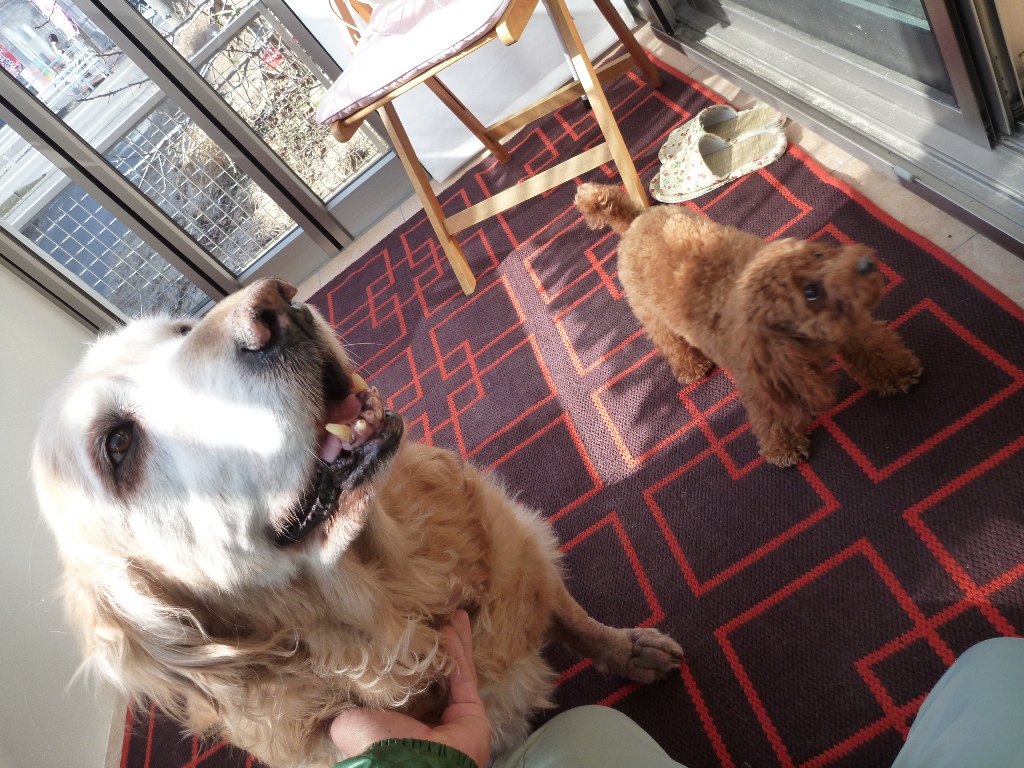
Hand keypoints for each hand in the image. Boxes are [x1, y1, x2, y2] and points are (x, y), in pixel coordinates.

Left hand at [330, 610, 491, 767]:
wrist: (411, 765)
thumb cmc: (376, 745)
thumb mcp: (348, 722)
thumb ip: (347, 705)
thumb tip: (337, 693)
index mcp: (398, 724)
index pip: (403, 687)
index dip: (403, 662)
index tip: (399, 636)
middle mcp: (427, 720)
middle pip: (432, 675)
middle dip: (433, 647)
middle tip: (431, 619)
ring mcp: (452, 715)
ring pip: (452, 669)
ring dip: (452, 641)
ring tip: (450, 612)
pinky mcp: (471, 710)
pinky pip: (464, 673)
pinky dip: (460, 648)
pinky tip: (455, 624)